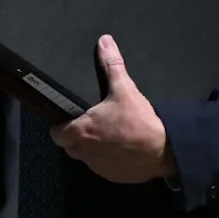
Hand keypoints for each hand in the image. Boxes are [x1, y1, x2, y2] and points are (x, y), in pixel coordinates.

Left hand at [48, 34, 176, 183]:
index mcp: (81, 131)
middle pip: (69, 146)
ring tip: (105, 134)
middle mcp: (85, 152)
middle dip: (74, 136)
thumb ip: (111, 64)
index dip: (58, 126)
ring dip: (91, 148)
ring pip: (86, 158)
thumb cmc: (138, 120)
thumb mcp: (124, 88)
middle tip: (88, 122)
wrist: (163, 150)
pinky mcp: (113, 176)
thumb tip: (104, 41)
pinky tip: (119, 148)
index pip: (56, 133)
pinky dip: (106, 159)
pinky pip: (103, 167)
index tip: (66, 118)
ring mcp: (99, 167)